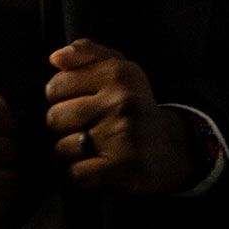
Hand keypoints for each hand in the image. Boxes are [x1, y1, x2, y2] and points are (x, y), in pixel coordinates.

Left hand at [45, 37, 191, 193]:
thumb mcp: (118, 70)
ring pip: (62, 148)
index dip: (61, 99)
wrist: (174, 146)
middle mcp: (121, 102)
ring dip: (72, 153)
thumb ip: (86, 54)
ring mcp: (123, 135)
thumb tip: (55, 58)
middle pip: (54, 118)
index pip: (56, 86)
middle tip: (86, 128)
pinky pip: (76, 173)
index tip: (79, 104)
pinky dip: (81, 175)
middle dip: (64, 127)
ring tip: (93, 147)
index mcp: (118, 74)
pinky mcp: (124, 167)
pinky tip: (96, 167)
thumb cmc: (134, 105)